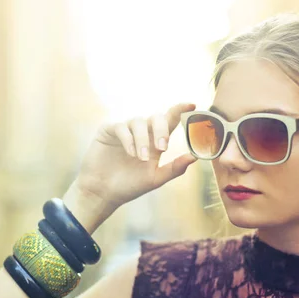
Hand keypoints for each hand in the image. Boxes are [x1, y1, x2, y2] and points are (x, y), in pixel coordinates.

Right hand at [75, 103, 197, 208]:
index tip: (192, 104)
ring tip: (141, 158)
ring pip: (139, 122)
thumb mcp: (155, 178)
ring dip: (143, 140)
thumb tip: (195, 157)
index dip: (180, 110)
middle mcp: (142, 132)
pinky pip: (121, 127)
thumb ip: (174, 168)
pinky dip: (128, 139)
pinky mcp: (108, 130)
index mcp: (155, 141)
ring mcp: (125, 130)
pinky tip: (130, 153)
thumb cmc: (129, 186)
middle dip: (161, 130)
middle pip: (156, 118)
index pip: (170, 121)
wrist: (103, 193)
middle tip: (162, 148)